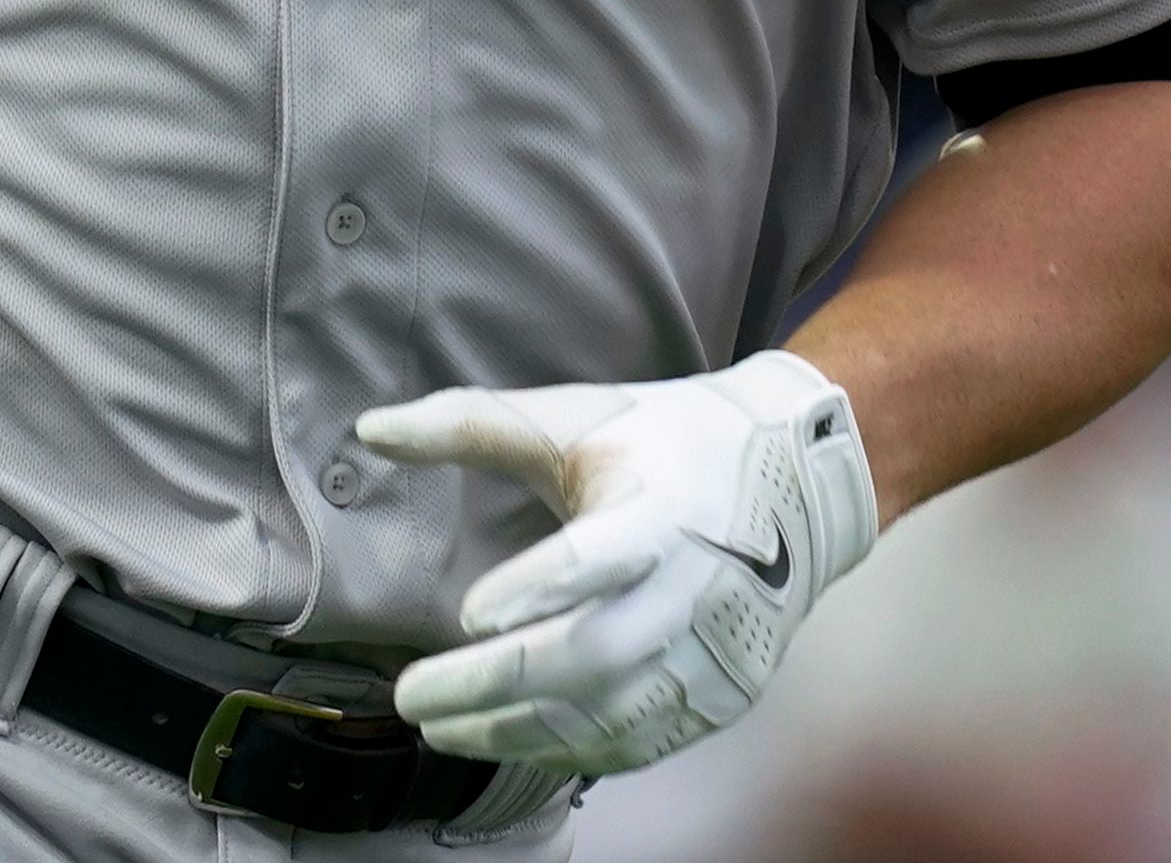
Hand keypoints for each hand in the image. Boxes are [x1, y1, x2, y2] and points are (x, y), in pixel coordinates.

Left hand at [354, 349, 880, 775]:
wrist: (800, 480)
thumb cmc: (668, 443)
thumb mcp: (575, 419)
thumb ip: (470, 425)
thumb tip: (369, 429)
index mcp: (659, 507)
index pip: (599, 554)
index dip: (540, 584)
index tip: (471, 611)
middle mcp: (691, 586)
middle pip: (590, 654)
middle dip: (494, 685)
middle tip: (410, 698)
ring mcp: (713, 650)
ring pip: (607, 715)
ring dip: (515, 731)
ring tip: (440, 727)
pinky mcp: (721, 693)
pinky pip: (637, 743)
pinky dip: (567, 751)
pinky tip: (509, 743)